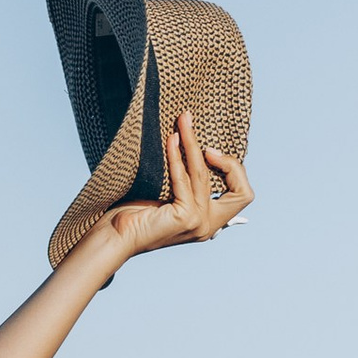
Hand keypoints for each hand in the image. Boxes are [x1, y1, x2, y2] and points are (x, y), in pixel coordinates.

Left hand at [86, 109, 254, 271]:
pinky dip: (177, 155)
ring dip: (193, 143)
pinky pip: (184, 177)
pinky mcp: (185, 217)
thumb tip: (203, 145)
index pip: (242, 195)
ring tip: (183, 121)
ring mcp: (199, 223)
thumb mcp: (173, 196)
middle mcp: (208, 226)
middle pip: (243, 193)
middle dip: (230, 163)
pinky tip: (170, 139)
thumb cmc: (137, 215)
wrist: (115, 236)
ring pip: (204, 174)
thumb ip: (191, 182)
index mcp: (210, 222)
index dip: (234, 171)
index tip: (210, 152)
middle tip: (207, 144)